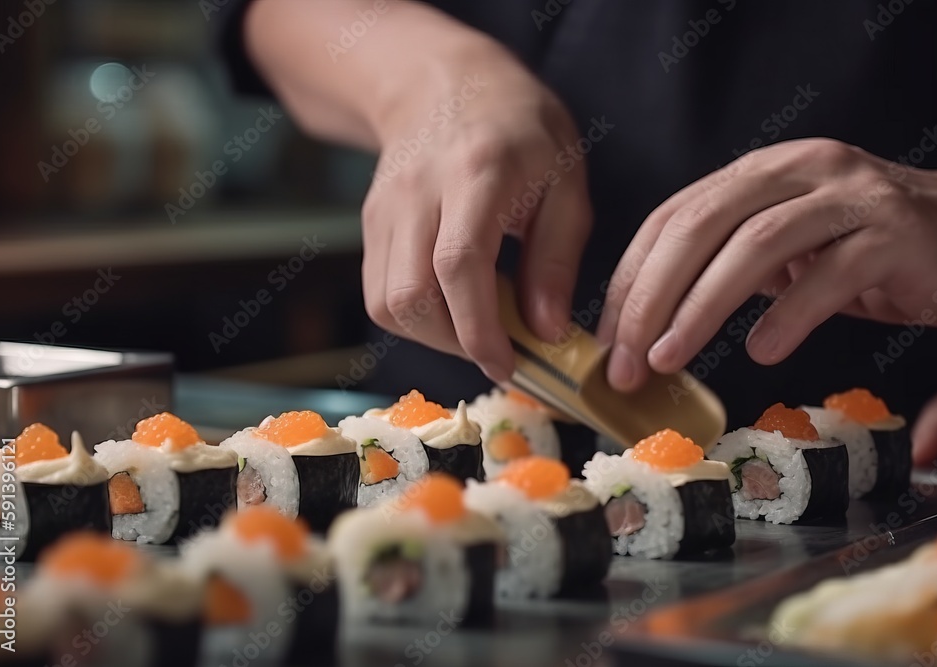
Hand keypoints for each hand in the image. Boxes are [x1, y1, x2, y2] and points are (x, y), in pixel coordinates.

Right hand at [361, 40, 590, 380]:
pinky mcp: (370, 225)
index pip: (459, 264)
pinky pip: (379, 293)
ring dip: (432, 336)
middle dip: (456, 342)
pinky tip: (451, 307)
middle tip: (499, 350)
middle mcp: (418, 192)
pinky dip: (415, 318)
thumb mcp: (566, 180)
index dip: (479, 328)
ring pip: (387, 303)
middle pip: (411, 294)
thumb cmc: (519, 131)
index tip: (508, 364)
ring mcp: (385, 209)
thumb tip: (545, 332)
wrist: (445, 84)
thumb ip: (557, 258)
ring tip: (475, 329)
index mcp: (476, 173)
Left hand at [596, 138, 936, 390]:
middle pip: (701, 226)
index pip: (673, 216)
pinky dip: (789, 317)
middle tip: (626, 359)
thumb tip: (650, 322)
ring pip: (756, 244)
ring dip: (701, 308)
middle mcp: (798, 170)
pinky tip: (762, 352)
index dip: (632, 277)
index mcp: (760, 172)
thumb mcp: (784, 246)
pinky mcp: (895, 233)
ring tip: (669, 359)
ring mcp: (849, 197)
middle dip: (652, 297)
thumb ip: (726, 264)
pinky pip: (830, 275)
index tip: (606, 336)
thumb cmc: (862, 248)